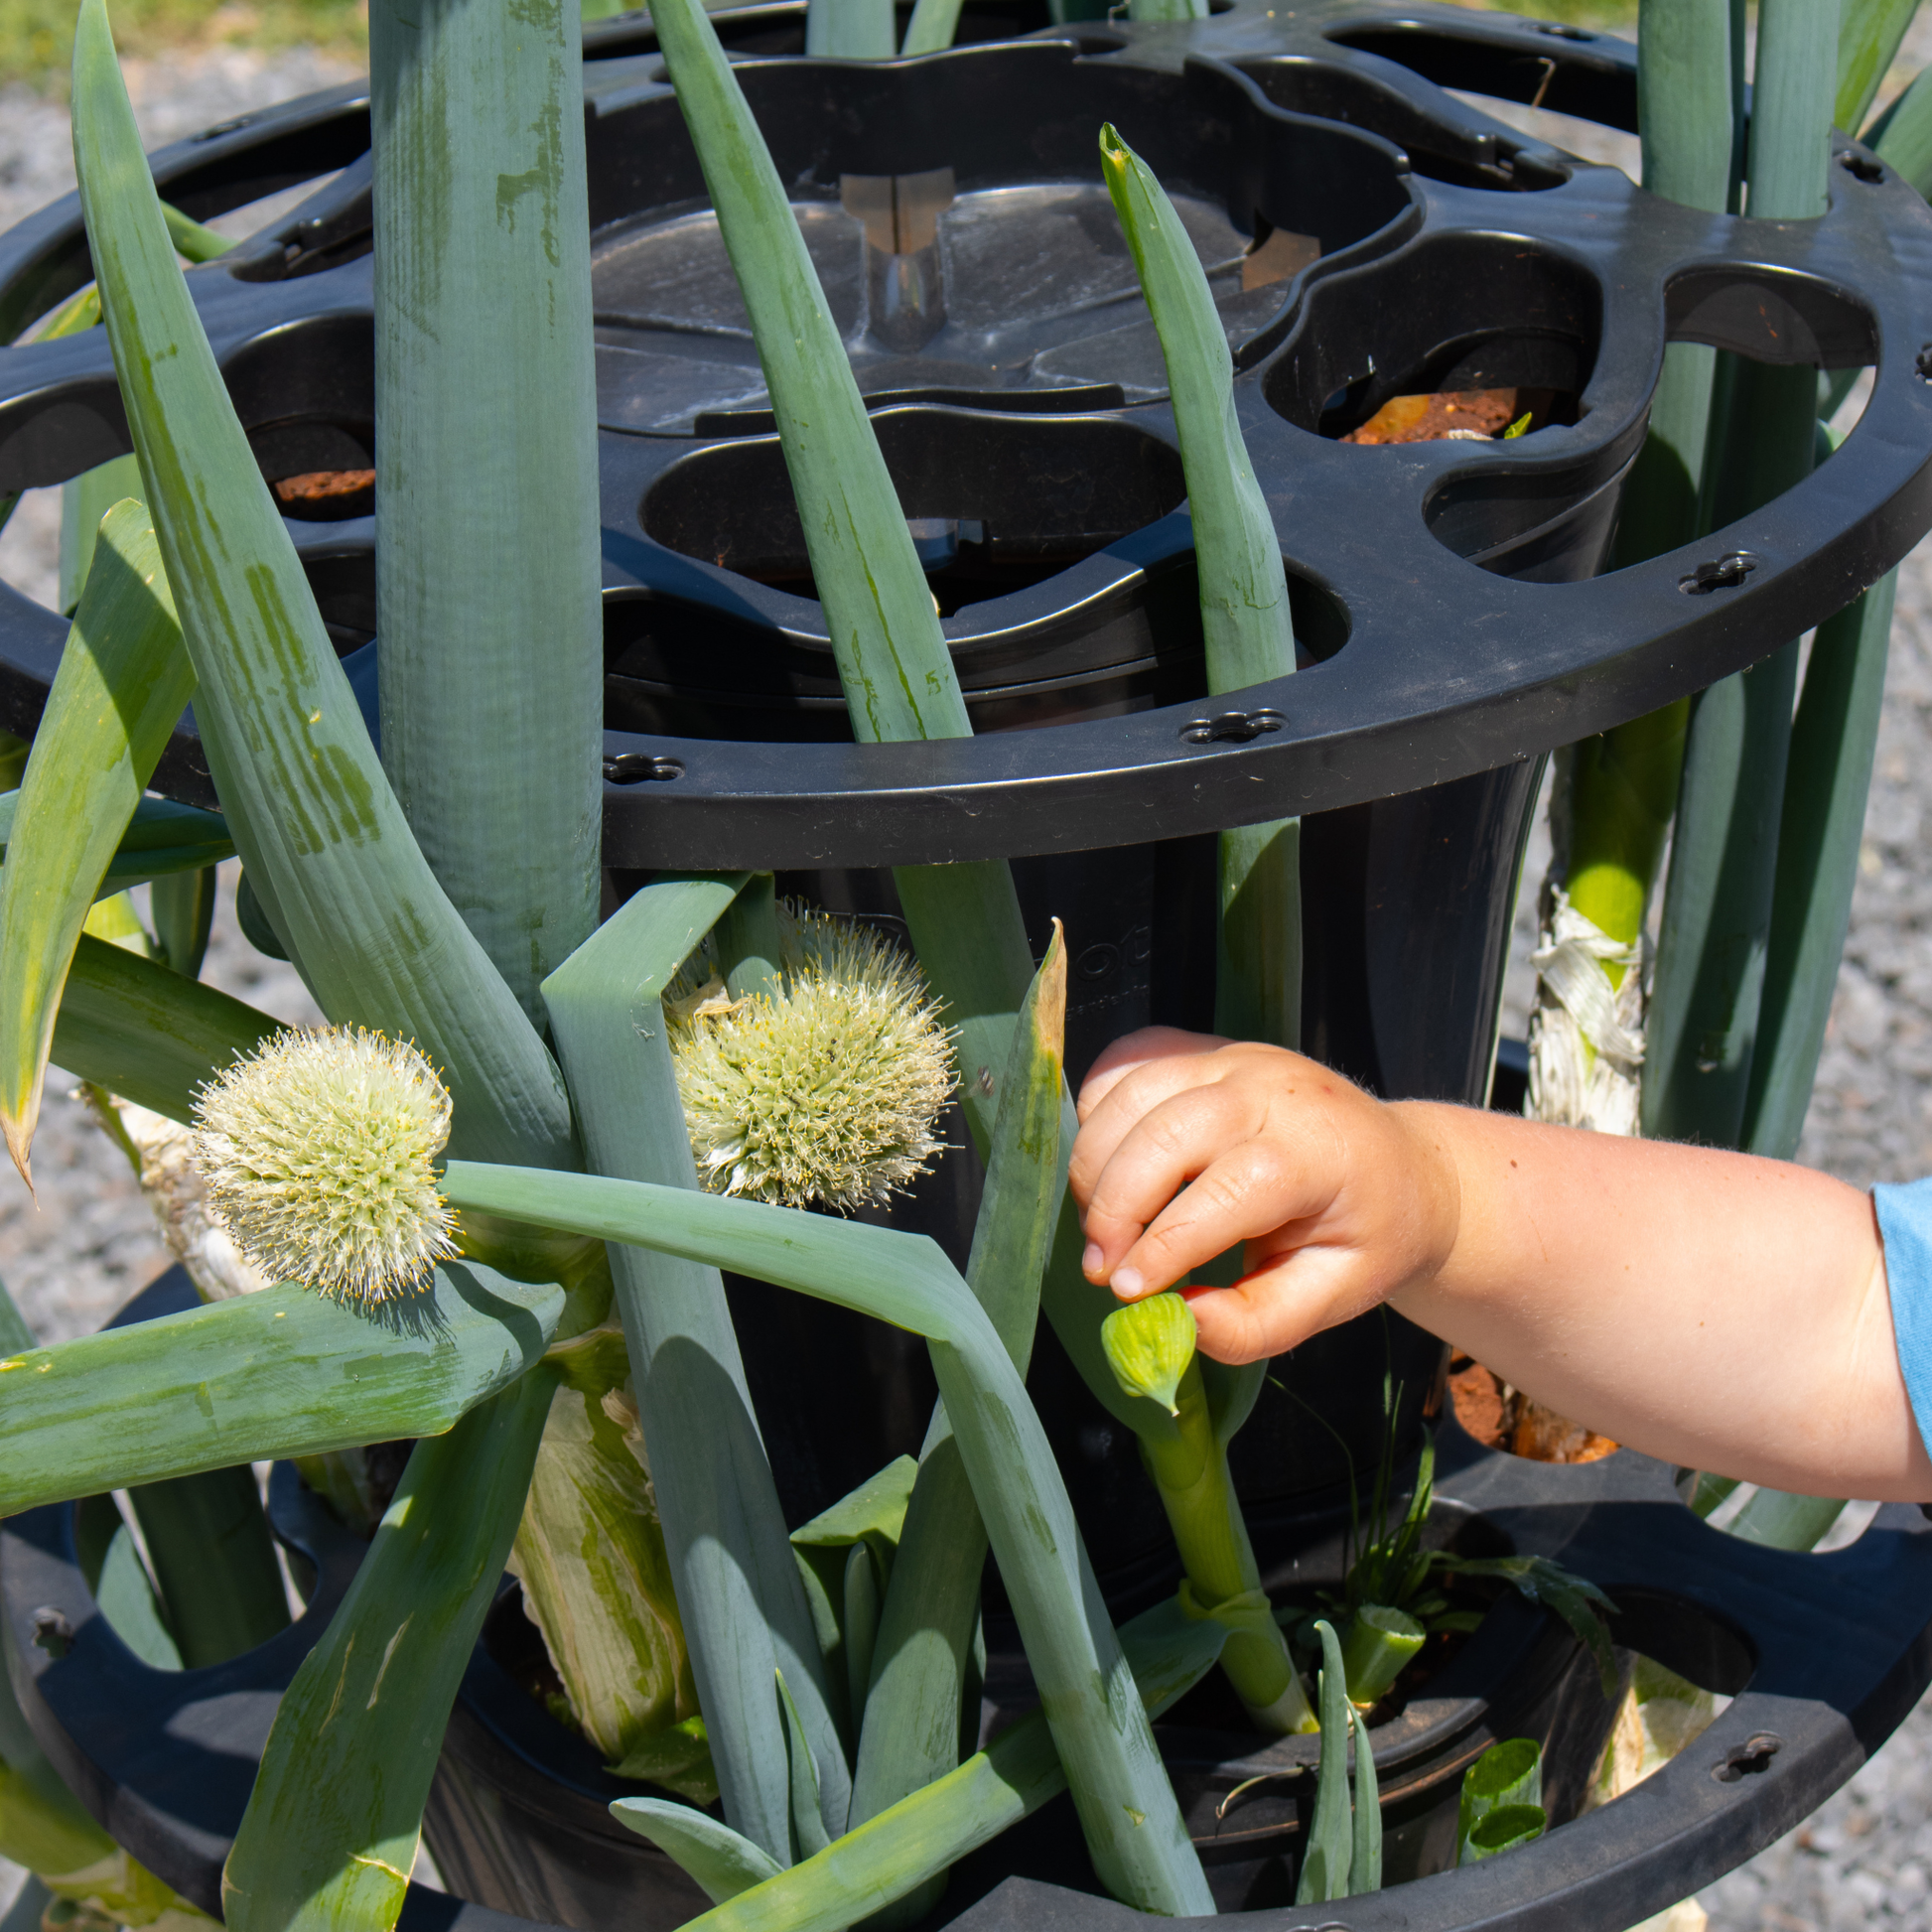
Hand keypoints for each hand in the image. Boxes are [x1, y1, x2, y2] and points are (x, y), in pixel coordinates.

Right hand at [1069, 1028, 1459, 1363]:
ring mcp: (1233, 1056)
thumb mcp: (1334, 1296)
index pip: (1227, 1189)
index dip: (1165, 1244)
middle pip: (1166, 1133)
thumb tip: (1180, 1319)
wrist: (1398, 1165)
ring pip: (1130, 1093)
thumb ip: (1257, 1323)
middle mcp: (1273, 1088)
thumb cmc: (1364, 1235)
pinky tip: (1112, 1168)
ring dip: (1094, 1166)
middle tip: (1102, 1271)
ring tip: (1103, 1228)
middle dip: (1115, 1208)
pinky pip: (1124, 1065)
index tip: (1126, 1292)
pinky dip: (1097, 1116)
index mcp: (1319, 1151)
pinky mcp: (1201, 1048)